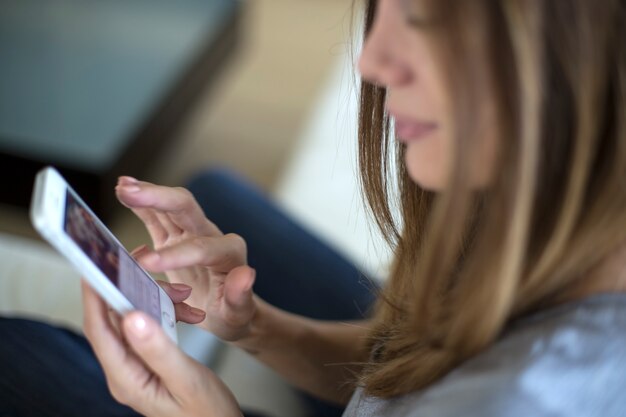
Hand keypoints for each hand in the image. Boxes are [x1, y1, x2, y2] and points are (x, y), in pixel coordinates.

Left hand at [82, 281, 242, 416]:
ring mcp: (137, 367)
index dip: (95, 294)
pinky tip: (189, 312)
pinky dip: (168, 313)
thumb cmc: (206, 413)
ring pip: (136, 319)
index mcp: (127, 379)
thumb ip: (158, 349)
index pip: (99, 330)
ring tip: (184, 295)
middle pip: (114, 319)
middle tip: (150, 264)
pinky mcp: (149, 362)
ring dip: (158, 301)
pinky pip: (151, 328)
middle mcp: (125, 372)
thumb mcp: (186, 379)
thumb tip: (131, 316)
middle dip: (133, 288)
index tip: (98, 265)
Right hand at [116, 177, 256, 341]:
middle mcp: (210, 235)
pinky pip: (157, 217)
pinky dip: (141, 205)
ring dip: (146, 194)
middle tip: (129, 191)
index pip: (200, 248)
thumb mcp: (240, 312)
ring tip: (122, 186)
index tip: (146, 264)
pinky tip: (123, 191)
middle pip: (185, 208)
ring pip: (169, 207)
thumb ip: (241, 295)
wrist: (230, 312)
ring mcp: (191, 234)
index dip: (174, 254)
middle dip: (158, 198)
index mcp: (228, 252)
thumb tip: (246, 274)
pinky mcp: (175, 239)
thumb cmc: (234, 314)